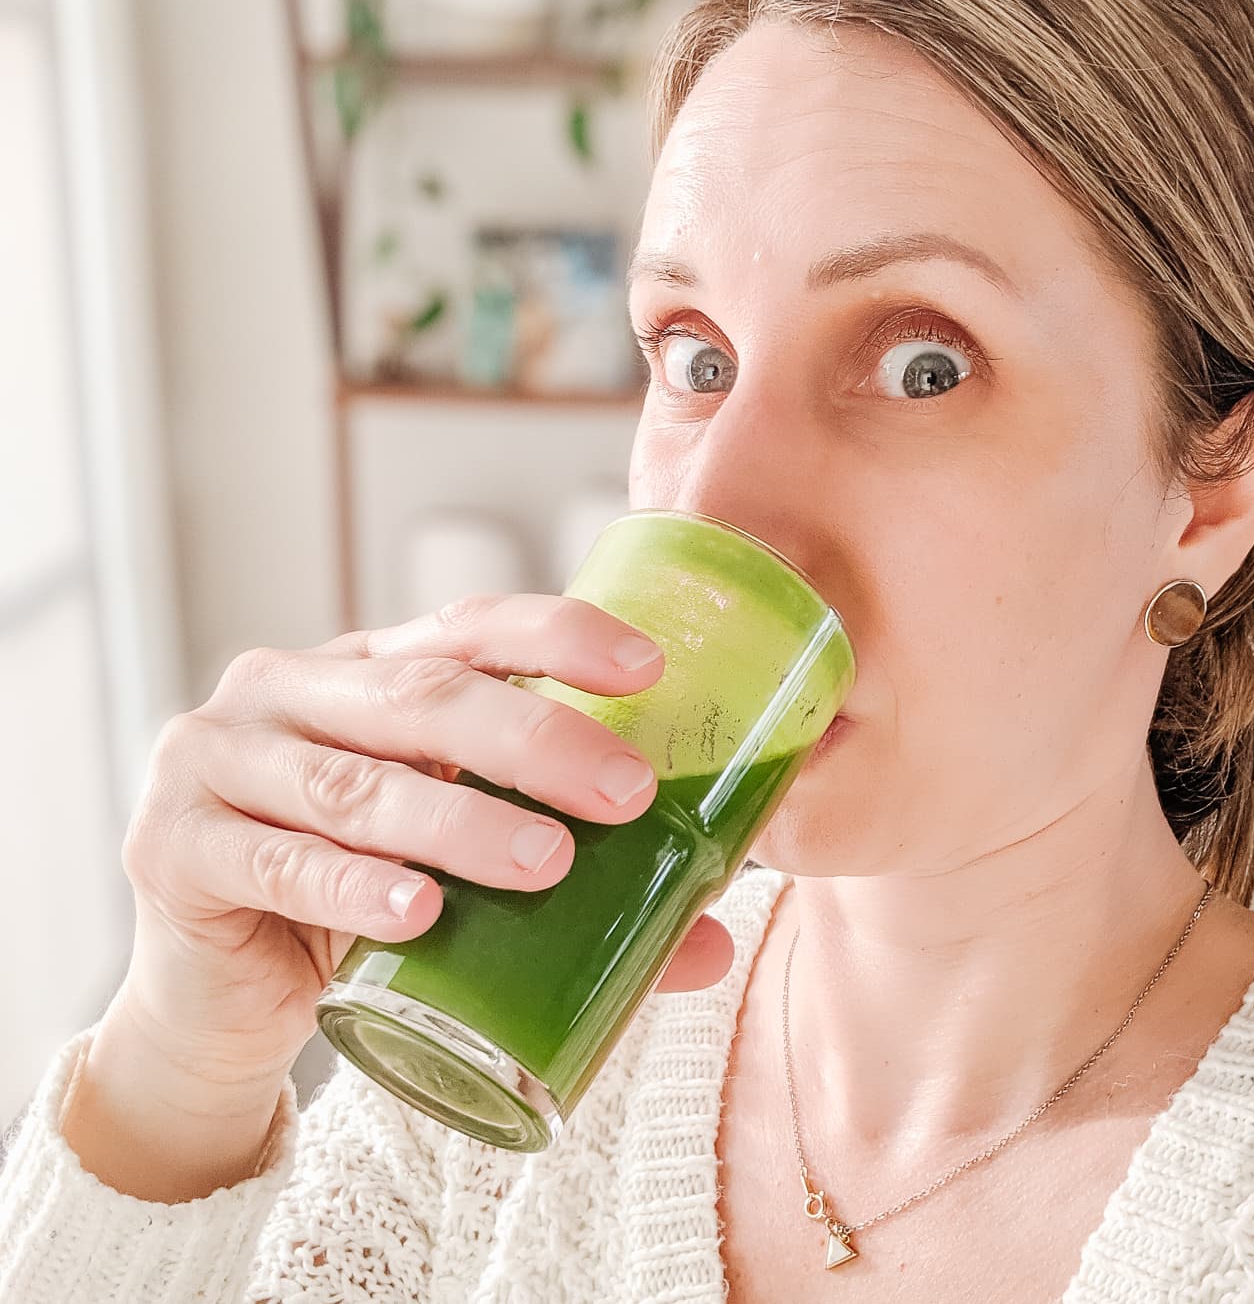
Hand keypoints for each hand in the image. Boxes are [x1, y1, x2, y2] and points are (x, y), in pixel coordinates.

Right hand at [114, 593, 736, 1089]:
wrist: (216, 1000)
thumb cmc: (357, 908)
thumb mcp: (457, 873)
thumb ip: (569, 893)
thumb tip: (705, 940)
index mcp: (368, 669)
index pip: (470, 628)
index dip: (559, 637)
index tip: (649, 669)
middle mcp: (290, 689)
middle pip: (423, 694)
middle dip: (536, 741)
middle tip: (626, 794)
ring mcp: (221, 758)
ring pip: (356, 781)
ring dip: (459, 821)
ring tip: (546, 864)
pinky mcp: (173, 846)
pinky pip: (277, 862)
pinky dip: (353, 887)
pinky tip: (415, 910)